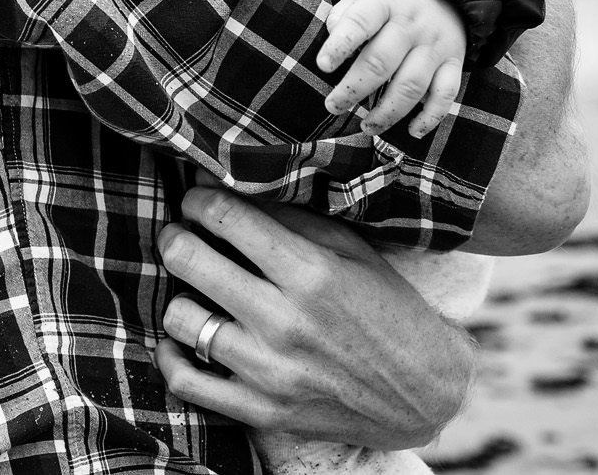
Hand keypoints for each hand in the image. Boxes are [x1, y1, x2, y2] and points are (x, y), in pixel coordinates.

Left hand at [156, 185, 474, 449]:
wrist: (424, 393)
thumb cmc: (387, 310)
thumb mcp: (352, 251)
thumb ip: (292, 218)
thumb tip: (233, 186)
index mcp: (311, 273)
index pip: (223, 215)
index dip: (199, 199)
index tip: (199, 200)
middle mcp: (286, 321)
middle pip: (188, 259)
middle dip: (177, 237)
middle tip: (184, 236)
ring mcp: (271, 371)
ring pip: (181, 317)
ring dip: (182, 297)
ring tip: (198, 292)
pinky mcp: (262, 411)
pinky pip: (187, 381)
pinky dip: (173, 356)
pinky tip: (186, 339)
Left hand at [319, 0, 467, 137]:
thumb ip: (344, 14)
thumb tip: (332, 38)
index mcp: (383, 1)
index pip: (360, 22)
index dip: (340, 45)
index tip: (323, 65)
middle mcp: (411, 24)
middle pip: (382, 61)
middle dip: (354, 89)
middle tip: (334, 105)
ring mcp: (435, 45)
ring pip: (411, 85)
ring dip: (387, 111)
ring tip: (366, 126)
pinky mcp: (454, 62)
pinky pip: (446, 95)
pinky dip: (431, 117)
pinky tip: (412, 131)